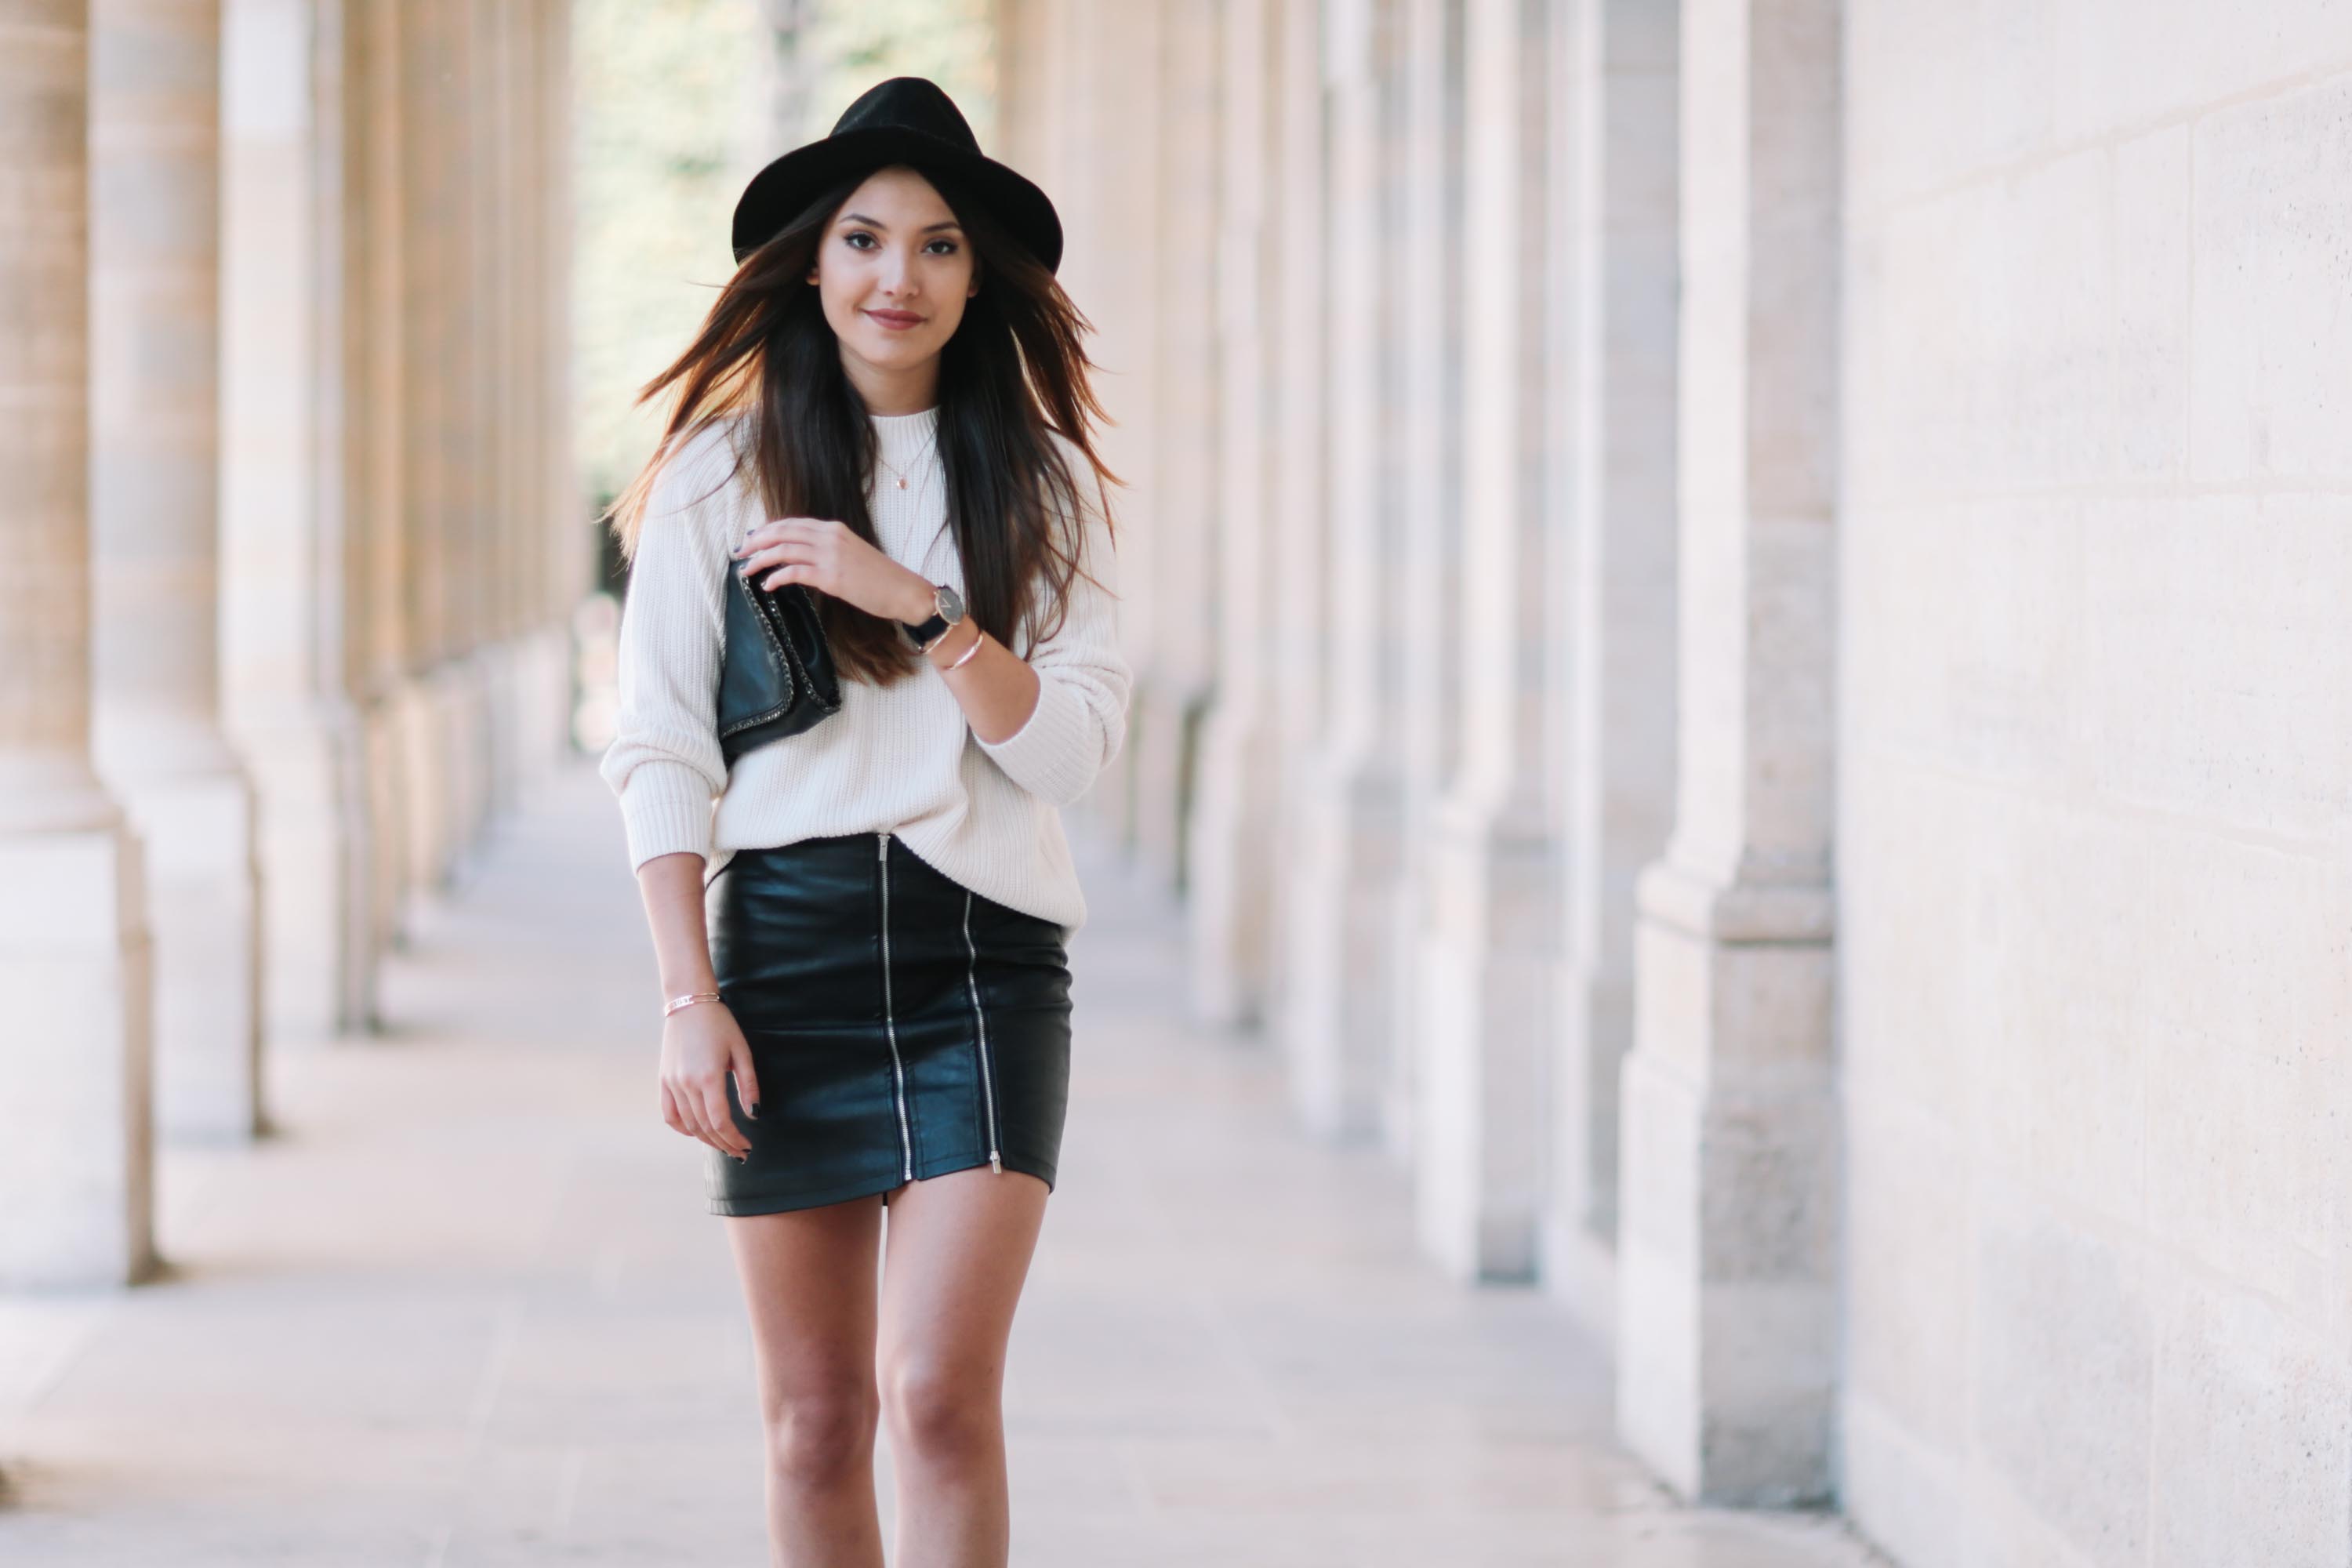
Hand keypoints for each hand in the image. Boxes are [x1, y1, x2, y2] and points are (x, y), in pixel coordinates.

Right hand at [658, 997, 757, 1160]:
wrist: (689, 1003)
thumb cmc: (720, 1025)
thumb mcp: (742, 1051)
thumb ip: (748, 1085)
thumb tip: (753, 1115)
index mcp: (709, 1077)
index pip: (721, 1122)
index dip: (734, 1139)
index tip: (747, 1146)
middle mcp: (687, 1084)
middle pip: (705, 1128)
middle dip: (723, 1144)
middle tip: (739, 1152)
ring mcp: (672, 1083)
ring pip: (687, 1125)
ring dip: (705, 1140)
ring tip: (722, 1144)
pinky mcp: (663, 1080)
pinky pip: (669, 1114)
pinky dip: (682, 1128)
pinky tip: (696, 1132)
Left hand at [732, 517, 932, 622]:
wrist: (904, 591)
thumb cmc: (880, 578)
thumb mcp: (852, 554)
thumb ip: (828, 550)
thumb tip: (803, 559)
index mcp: (834, 529)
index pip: (792, 524)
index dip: (768, 530)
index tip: (752, 540)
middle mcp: (830, 537)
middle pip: (783, 532)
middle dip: (756, 541)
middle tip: (739, 552)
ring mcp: (831, 556)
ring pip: (784, 550)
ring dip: (760, 559)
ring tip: (746, 570)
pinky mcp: (832, 577)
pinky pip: (795, 572)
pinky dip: (776, 577)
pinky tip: (767, 585)